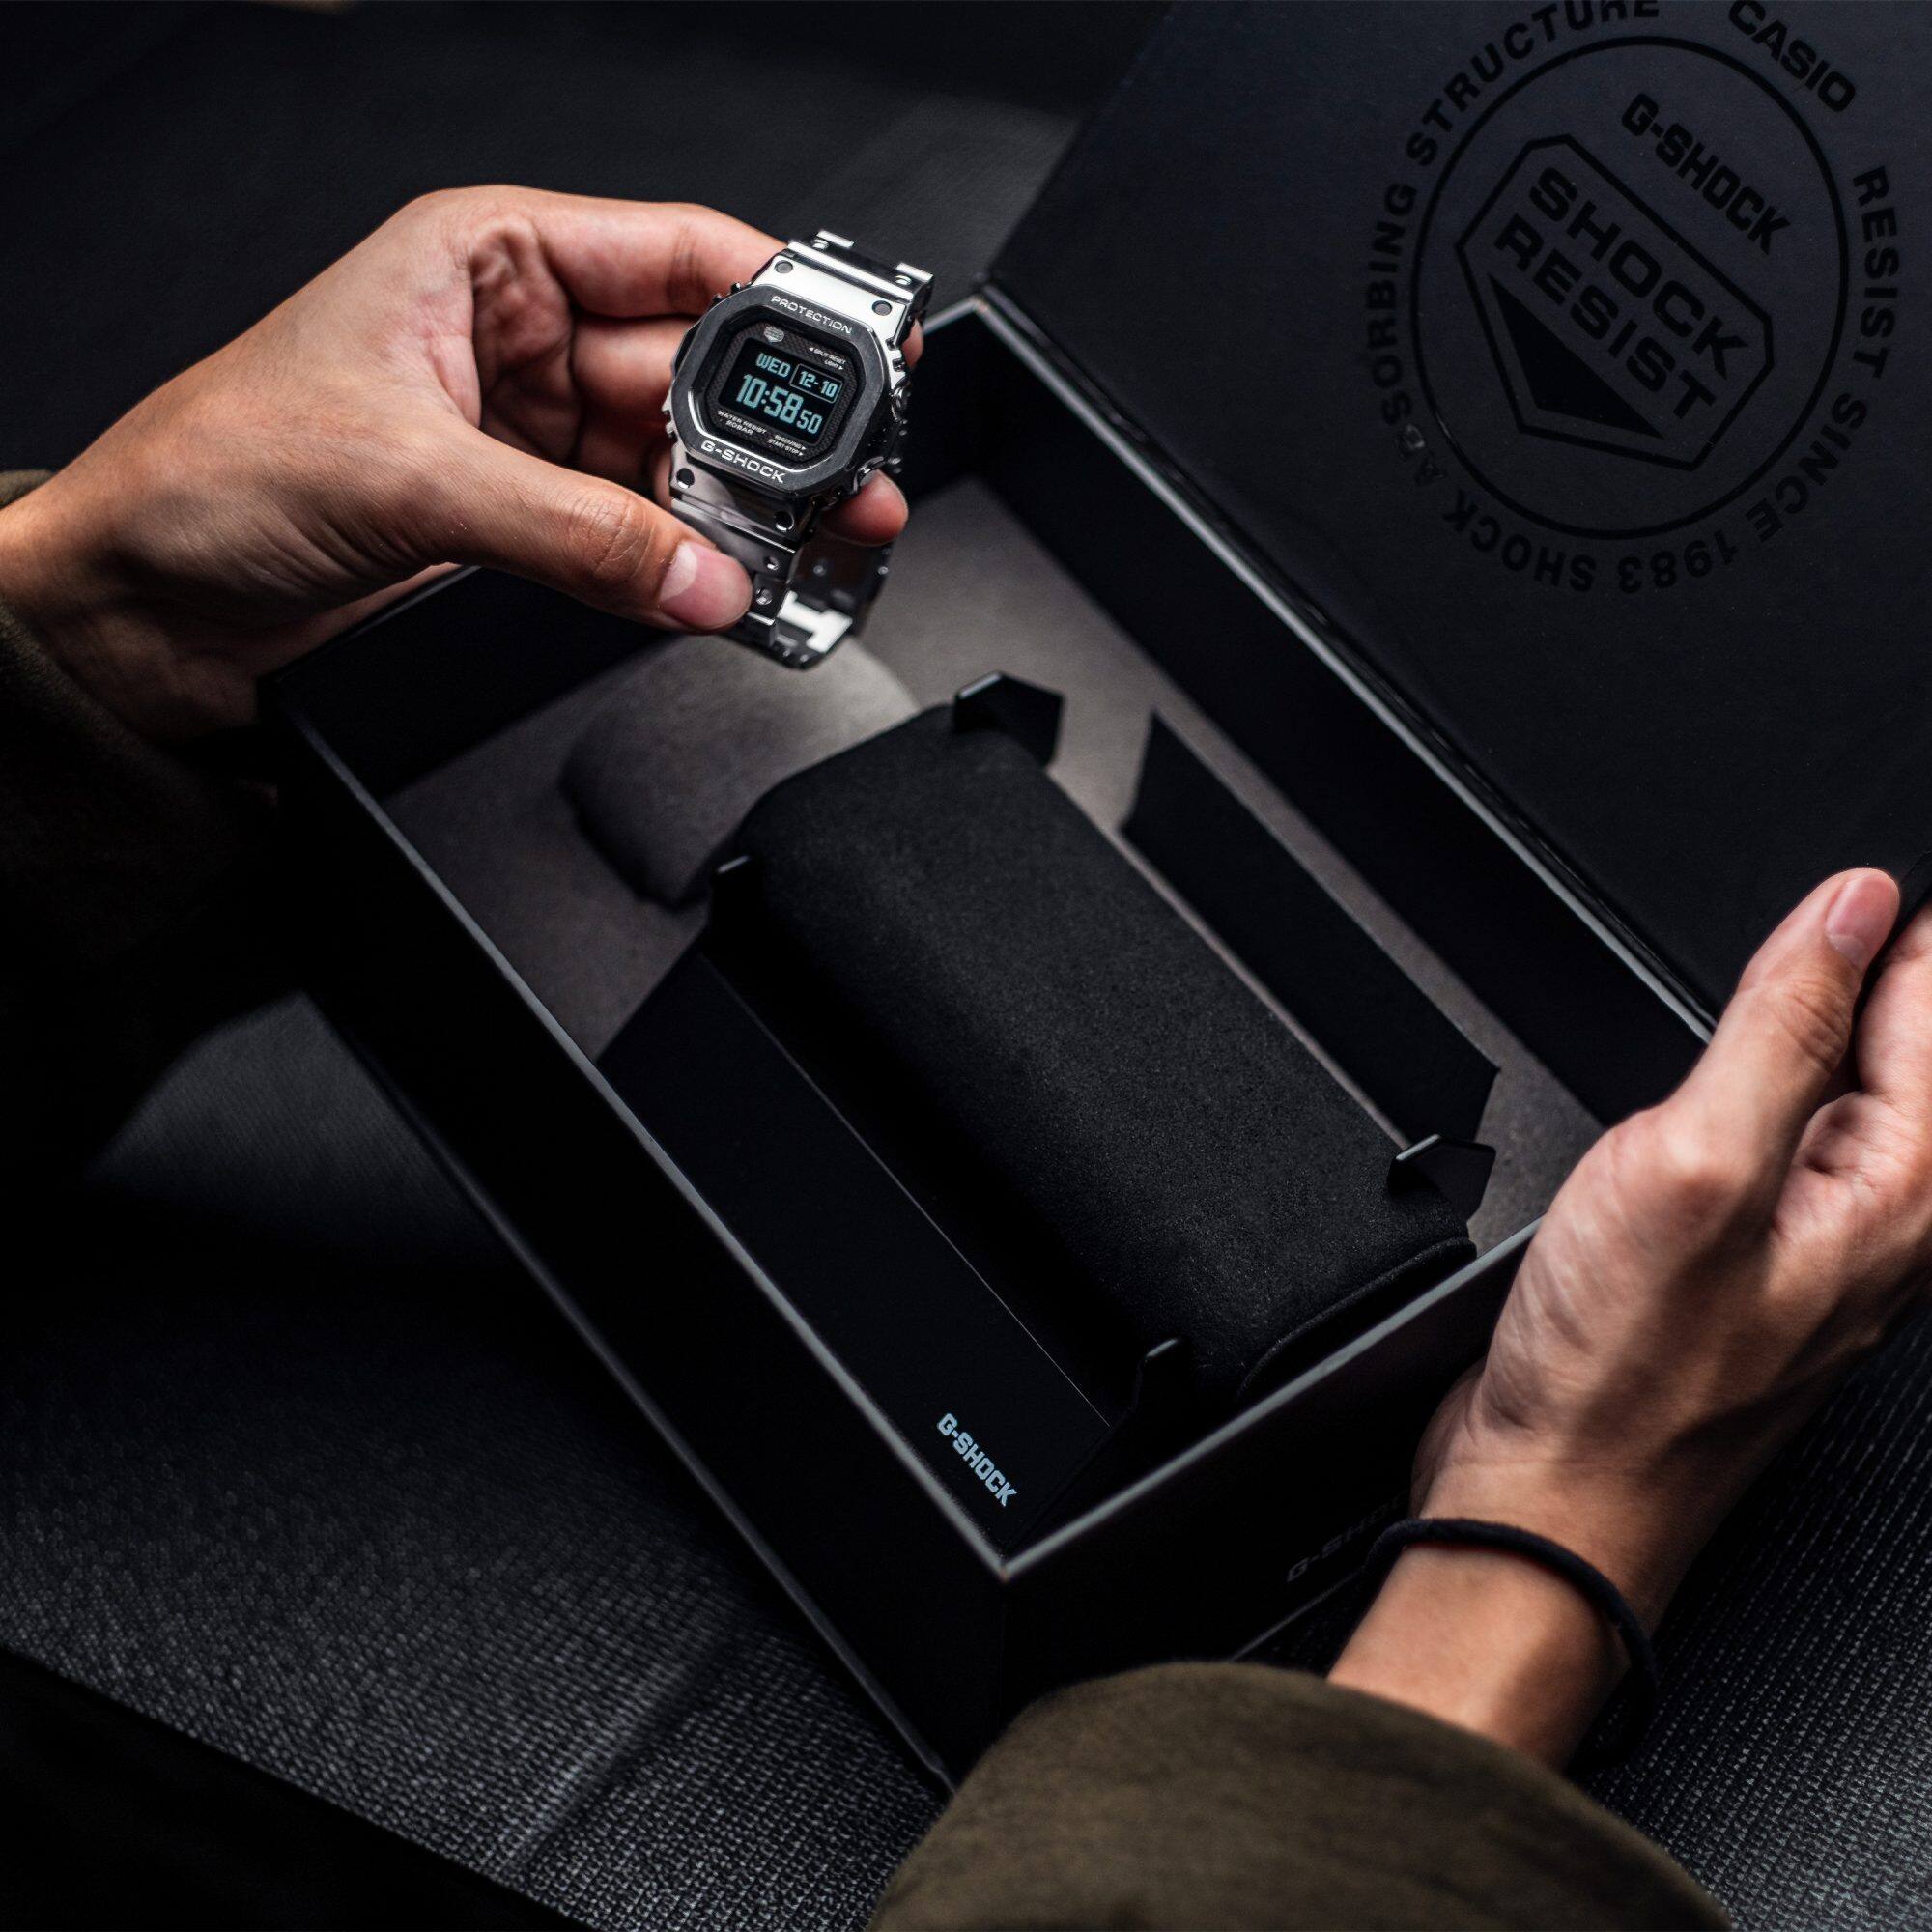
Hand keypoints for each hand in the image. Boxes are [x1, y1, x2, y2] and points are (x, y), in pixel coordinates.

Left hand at [0, 188, 912, 741]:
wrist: (140, 607)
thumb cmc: (212, 475)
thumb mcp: (412, 480)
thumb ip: (578, 536)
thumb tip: (706, 576)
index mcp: (488, 257)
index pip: (674, 256)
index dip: (783, 298)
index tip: (870, 347)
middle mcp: (519, 337)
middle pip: (695, 373)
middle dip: (777, 434)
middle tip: (853, 486)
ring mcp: (526, 435)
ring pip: (674, 465)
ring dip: (741, 512)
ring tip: (809, 548)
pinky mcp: (522, 523)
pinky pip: (636, 538)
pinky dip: (685, 567)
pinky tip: (730, 585)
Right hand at [1336, 869, 1931, 1759]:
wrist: (1552, 1491)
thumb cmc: (1624, 1369)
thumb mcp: (1697, 1161)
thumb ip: (1781, 1026)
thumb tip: (1848, 910)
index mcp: (1899, 1184)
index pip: (1928, 1003)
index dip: (1894, 920)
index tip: (1865, 861)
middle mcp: (1876, 1216)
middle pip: (1901, 1046)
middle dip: (1866, 966)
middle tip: (1834, 897)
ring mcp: (1811, 1244)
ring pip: (1836, 1090)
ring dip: (1805, 1021)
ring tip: (1780, 960)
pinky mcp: (1744, 1263)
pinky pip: (1773, 1140)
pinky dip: (1749, 1084)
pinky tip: (1711, 1070)